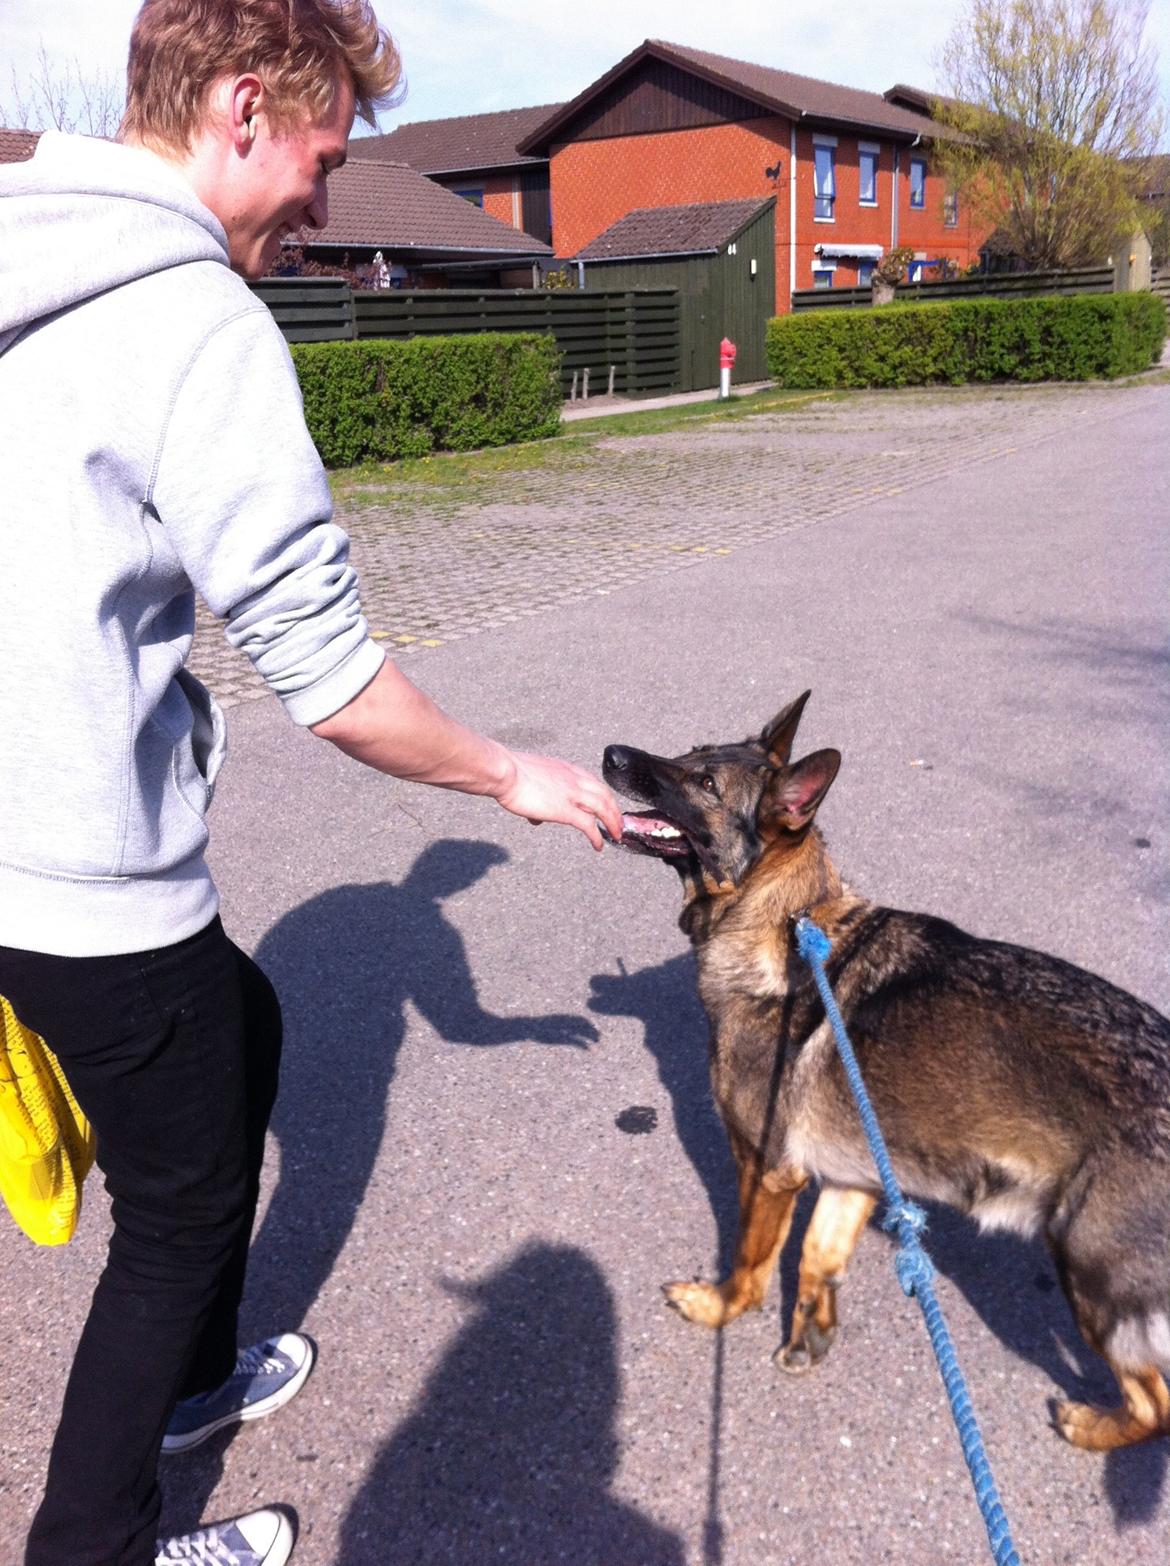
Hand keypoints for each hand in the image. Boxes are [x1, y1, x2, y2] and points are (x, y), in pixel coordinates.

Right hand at [494, 751, 623, 850]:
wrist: (505, 772)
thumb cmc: (509, 772)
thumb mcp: (530, 778)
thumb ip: (538, 795)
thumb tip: (537, 818)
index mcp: (566, 769)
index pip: (593, 781)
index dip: (603, 795)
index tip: (607, 805)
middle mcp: (574, 779)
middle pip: (604, 794)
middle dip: (614, 810)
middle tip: (618, 823)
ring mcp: (572, 793)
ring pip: (603, 808)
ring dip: (613, 822)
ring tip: (617, 835)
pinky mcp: (565, 810)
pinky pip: (589, 825)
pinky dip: (597, 836)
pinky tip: (598, 845)